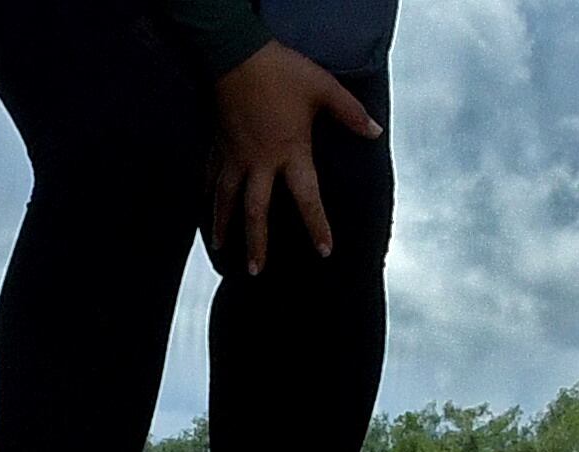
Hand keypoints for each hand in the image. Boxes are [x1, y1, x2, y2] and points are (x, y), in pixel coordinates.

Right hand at [209, 41, 382, 274]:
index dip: (317, 225)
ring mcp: (234, 156)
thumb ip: (350, 113)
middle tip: (256, 270)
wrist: (236, 53)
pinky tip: (204, 207)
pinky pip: (209, 175)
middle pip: (255, 213)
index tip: (324, 251)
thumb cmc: (282, 70)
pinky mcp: (217, 144)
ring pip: (225, 200)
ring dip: (223, 226)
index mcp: (289, 153)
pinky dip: (206, 194)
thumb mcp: (323, 88)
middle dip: (256, 244)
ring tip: (221, 249)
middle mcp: (259, 163)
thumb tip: (374, 133)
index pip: (306, 198)